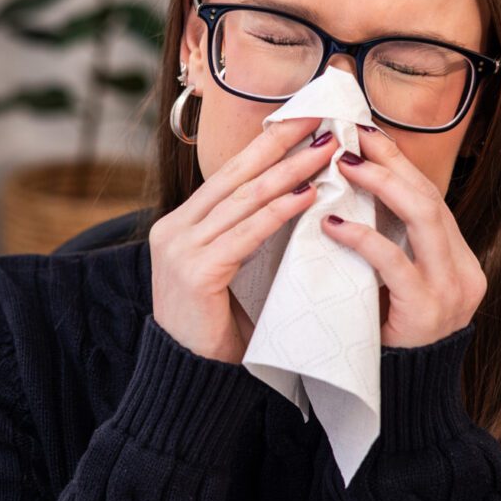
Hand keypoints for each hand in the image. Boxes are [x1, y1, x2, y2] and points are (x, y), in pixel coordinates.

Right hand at [149, 115, 336, 362]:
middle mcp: (174, 229)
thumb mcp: (228, 271)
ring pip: (244, 199)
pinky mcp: (195, 272)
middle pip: (236, 175)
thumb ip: (244, 236)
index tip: (302, 120)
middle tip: (320, 119)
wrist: (191, 381)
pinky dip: (280, 212)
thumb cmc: (218, 330)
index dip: (266, 145)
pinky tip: (308, 196)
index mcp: (180, 225)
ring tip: (326, 152)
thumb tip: (293, 196)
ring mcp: (180, 249)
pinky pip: (247, 234)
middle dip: (281, 144)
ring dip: (291, 172)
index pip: (228, 174)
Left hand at [321, 127, 487, 349]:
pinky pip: (394, 263)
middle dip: (392, 162)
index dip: (399, 163)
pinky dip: (363, 237)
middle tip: (352, 136)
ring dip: (382, 185)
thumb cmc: (388, 342)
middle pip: (431, 197)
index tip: (367, 134)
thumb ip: (390, 248)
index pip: (431, 198)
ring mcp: (450, 290)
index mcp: (458, 260)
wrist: (404, 402)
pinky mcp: (426, 311)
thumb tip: (353, 197)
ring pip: (425, 217)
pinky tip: (332, 223)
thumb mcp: (395, 288)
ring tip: (344, 165)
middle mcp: (463, 270)